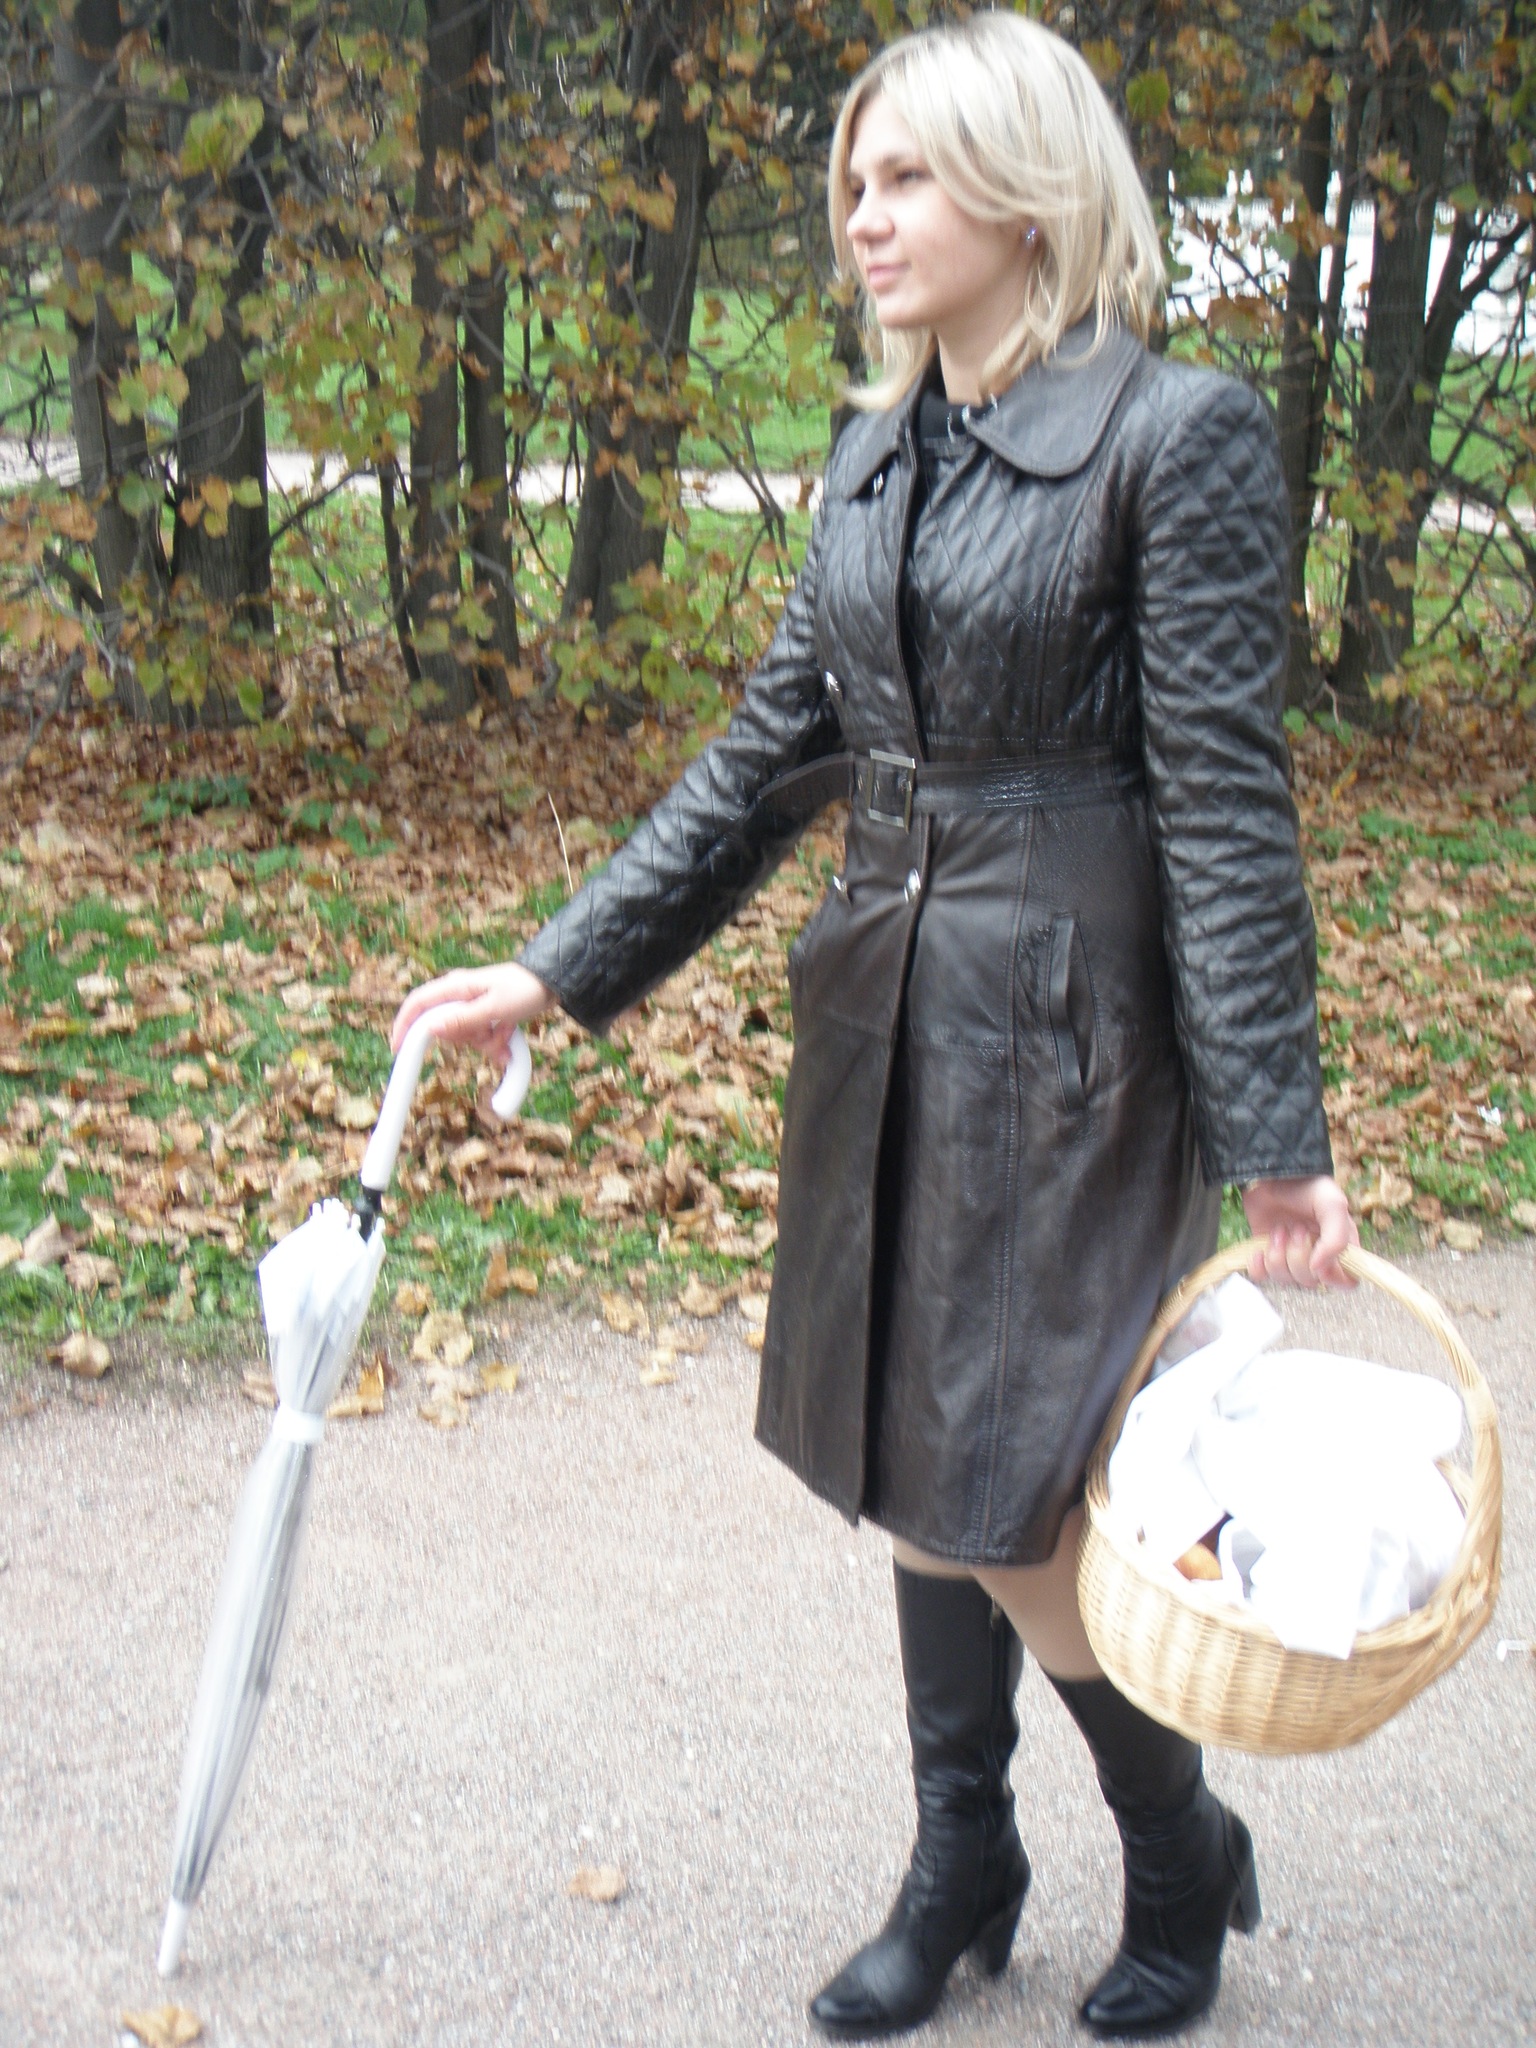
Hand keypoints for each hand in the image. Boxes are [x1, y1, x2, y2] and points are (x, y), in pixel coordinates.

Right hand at [390, 963, 554, 1064]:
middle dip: (466, 1040)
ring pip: (465, 1036)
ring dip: (485, 1043)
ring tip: (507, 1035)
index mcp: (456, 986)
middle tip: (488, 1036)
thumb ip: (462, 1020)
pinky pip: (481, 1037)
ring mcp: (473, 1005)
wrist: (555, 984)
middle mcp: (460, 994)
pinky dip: (494, 1043)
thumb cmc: (526, 989)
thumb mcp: (494, 1008)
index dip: (404, 1025)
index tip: (398, 1049)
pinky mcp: (486, 1015)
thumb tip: (430, 1029)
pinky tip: (509, 1042)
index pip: (417, 1004)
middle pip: (444, 1027)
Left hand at [1242, 1175, 1357, 1288]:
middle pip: (1311, 1282)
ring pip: (1286, 1280)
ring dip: (1278, 1256)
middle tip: (1295, 1229)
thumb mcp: (1332, 1205)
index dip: (1333, 1277)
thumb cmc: (1308, 1187)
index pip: (1346, 1280)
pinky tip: (1259, 1249)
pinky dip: (1258, 1267)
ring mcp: (1290, 1258)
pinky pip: (1262, 1277)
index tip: (1319, 1262)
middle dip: (1299, 1256)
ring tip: (1278, 1230)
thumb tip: (1320, 1269)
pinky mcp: (1266, 1255)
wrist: (1273, 1175)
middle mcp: (1316, 1256)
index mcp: (1339, 1247)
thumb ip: (1336, 1238)